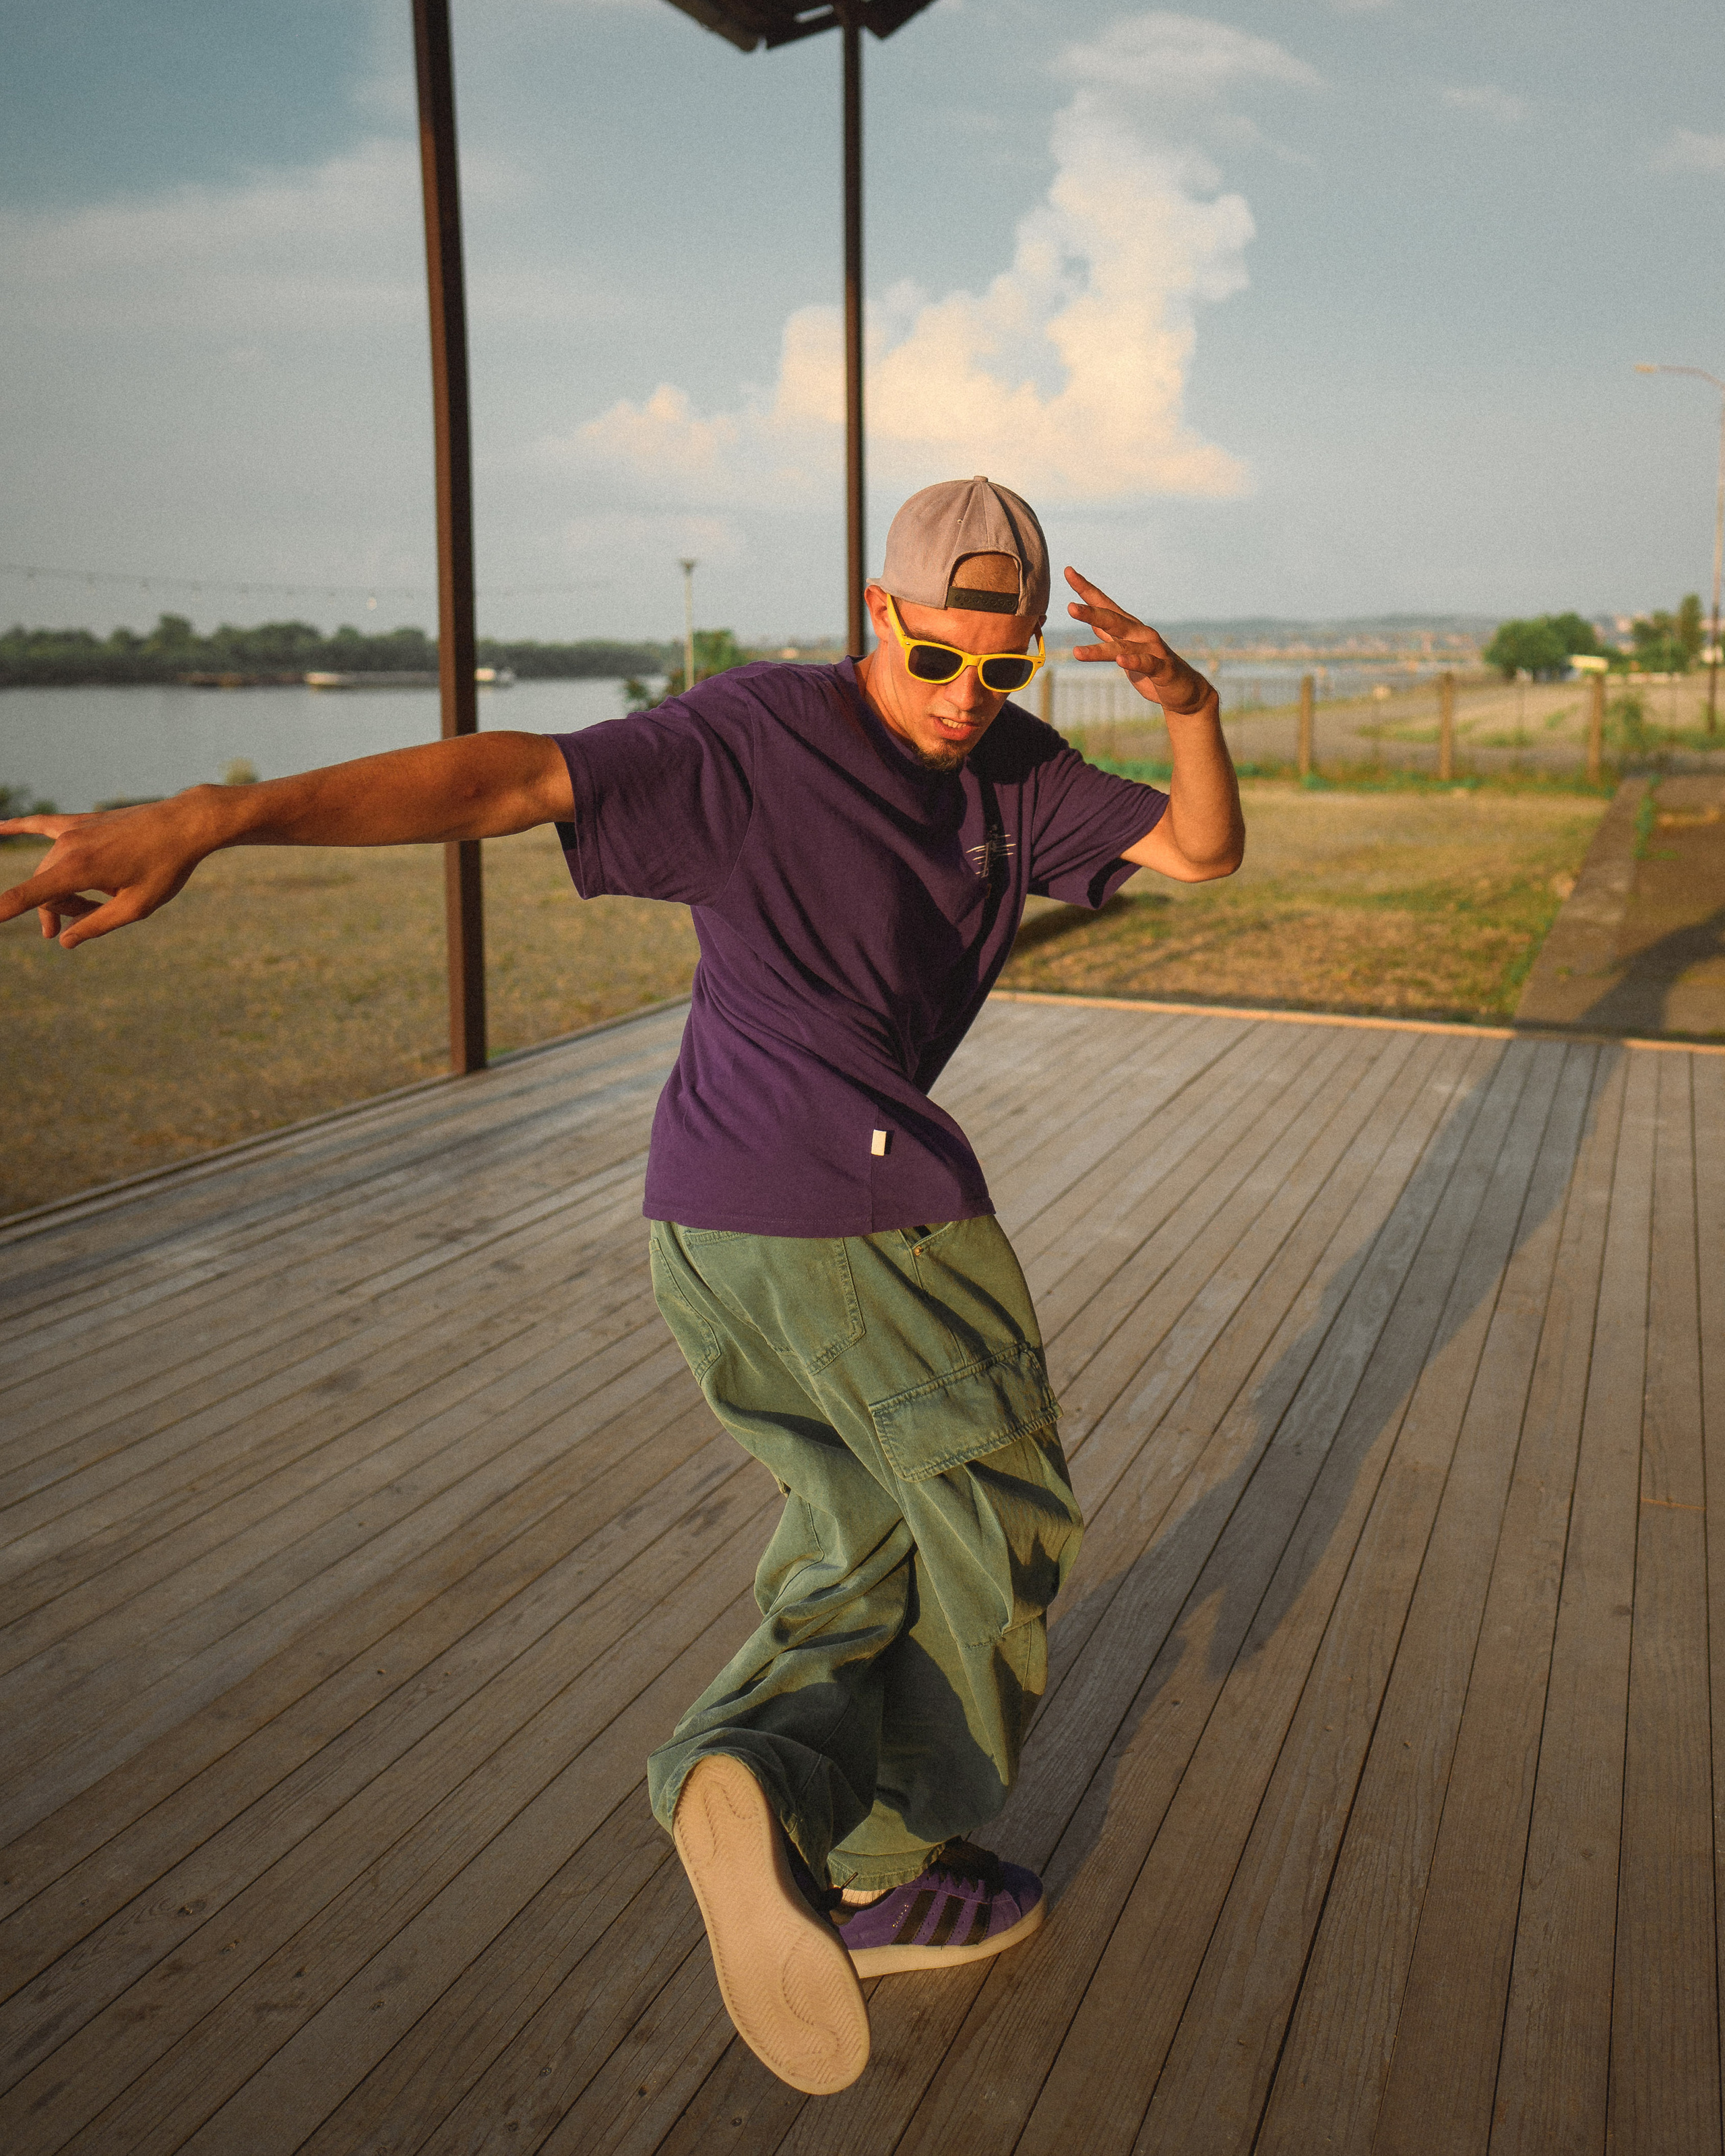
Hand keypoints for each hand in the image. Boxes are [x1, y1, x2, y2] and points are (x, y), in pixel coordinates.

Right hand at [0, 798, 218, 948]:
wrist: (185, 824)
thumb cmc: (166, 867)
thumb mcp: (137, 906)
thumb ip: (97, 925)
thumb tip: (66, 941)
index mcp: (80, 870)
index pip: (31, 894)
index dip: (6, 908)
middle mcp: (69, 847)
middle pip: (46, 889)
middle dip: (60, 911)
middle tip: (86, 921)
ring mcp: (73, 830)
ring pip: (50, 868)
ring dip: (65, 889)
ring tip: (97, 900)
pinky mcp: (81, 821)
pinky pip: (41, 824)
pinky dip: (17, 827)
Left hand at [1064, 567, 1212, 715]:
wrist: (1184, 690)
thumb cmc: (1151, 670)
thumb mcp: (1126, 650)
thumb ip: (1110, 635)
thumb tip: (1091, 621)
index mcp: (1129, 628)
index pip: (1104, 604)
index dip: (1086, 589)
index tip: (1068, 571)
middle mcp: (1140, 633)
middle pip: (1112, 621)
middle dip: (1091, 614)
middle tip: (1070, 608)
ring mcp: (1153, 649)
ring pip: (1123, 646)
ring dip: (1099, 650)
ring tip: (1076, 652)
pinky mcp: (1163, 668)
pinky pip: (1146, 663)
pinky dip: (1133, 661)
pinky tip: (1121, 661)